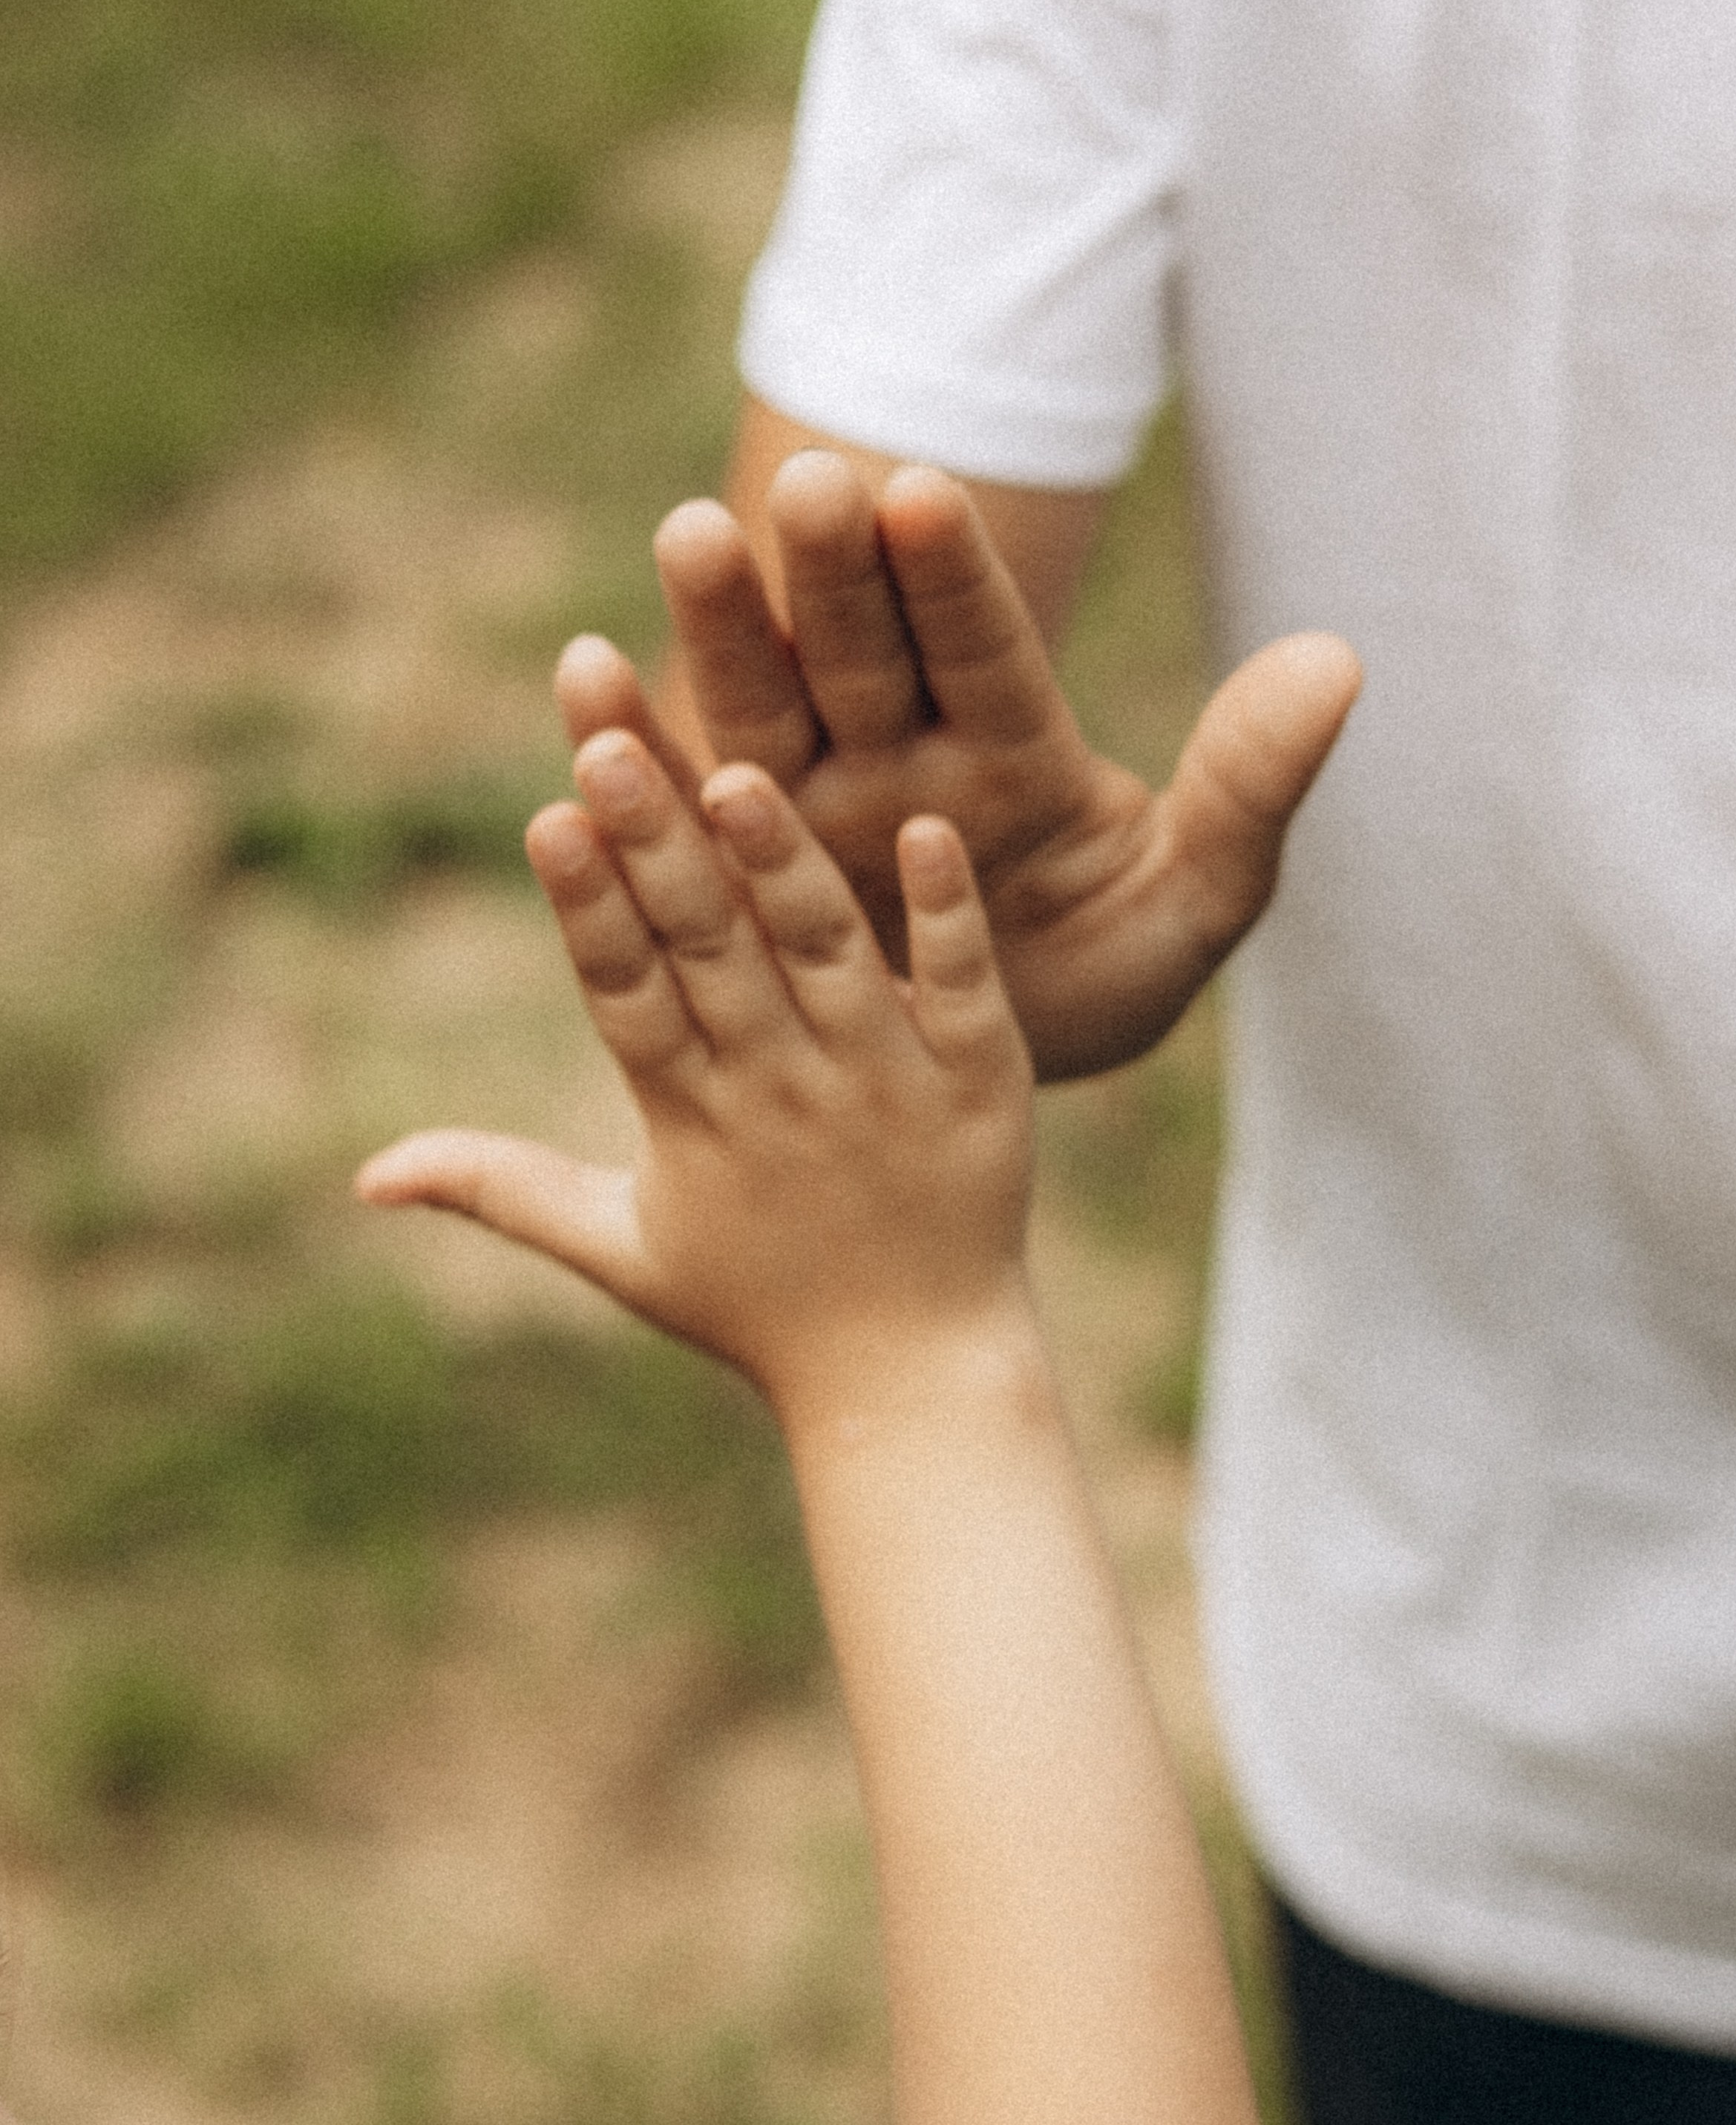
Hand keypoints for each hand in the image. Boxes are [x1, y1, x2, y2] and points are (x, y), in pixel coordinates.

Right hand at [356, 732, 1033, 1422]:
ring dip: (780, 864)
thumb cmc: (755, 1305)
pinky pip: (964, 985)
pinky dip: (947, 915)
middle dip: (655, 848)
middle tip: (608, 745)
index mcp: (689, 1113)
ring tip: (735, 775)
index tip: (548, 817)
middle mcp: (782, 1086)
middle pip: (709, 950)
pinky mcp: (981, 1080)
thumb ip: (501, 1188)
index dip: (587, 909)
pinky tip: (930, 832)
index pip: (624, 992)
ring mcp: (885, 1080)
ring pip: (824, 952)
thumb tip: (365, 1177)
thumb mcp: (619, 1248)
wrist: (913, 1379)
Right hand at [558, 454, 1360, 1079]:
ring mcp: (810, 801)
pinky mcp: (732, 857)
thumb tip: (1340, 658)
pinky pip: (676, 793)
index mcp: (1010, 755)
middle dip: (837, 571)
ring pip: (765, 699)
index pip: (983, 648)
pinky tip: (588, 681)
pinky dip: (631, 744)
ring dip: (727, 624)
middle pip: (866, 650)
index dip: (955, 576)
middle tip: (809, 481)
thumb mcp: (1192, 900)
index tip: (928, 489)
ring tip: (691, 535)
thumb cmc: (1100, 973)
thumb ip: (1250, 788)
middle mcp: (901, 756)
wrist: (987, 1076)